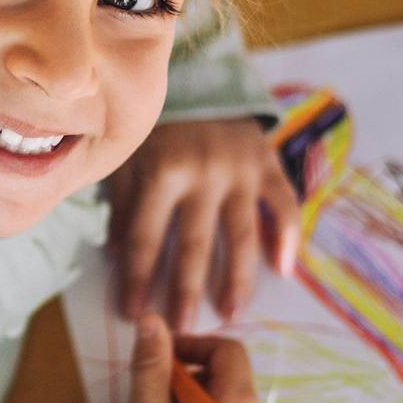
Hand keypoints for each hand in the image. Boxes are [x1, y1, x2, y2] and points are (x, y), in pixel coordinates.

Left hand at [108, 118, 300, 330]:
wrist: (200, 74)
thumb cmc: (155, 124)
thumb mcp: (127, 157)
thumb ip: (121, 204)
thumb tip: (116, 256)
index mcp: (162, 171)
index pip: (146, 238)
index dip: (138, 278)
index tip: (133, 314)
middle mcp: (203, 173)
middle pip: (194, 244)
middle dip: (186, 290)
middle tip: (182, 328)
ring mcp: (240, 169)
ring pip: (241, 234)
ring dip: (236, 278)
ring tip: (230, 313)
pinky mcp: (268, 163)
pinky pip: (284, 204)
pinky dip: (287, 237)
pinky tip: (284, 271)